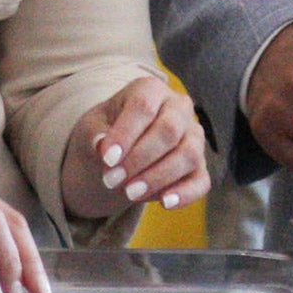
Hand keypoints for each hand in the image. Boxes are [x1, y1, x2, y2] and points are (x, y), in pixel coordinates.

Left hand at [63, 76, 208, 219]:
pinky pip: (201, 180)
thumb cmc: (105, 130)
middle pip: (169, 130)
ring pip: (188, 154)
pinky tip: (165, 203)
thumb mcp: (91, 127)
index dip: (126, 133)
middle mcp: (179, 108)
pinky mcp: (200, 166)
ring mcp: (193, 136)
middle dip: (139, 159)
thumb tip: (100, 145)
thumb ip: (94, 134)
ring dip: (158, 177)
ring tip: (129, 194)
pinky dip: (186, 194)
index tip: (107, 159)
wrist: (118, 150)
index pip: (144, 106)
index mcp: (151, 89)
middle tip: (111, 180)